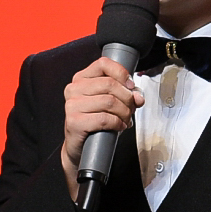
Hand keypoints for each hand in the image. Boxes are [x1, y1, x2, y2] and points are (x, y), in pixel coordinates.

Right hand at [61, 55, 144, 195]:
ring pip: (109, 101)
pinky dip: (117, 123)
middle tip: (131, 109)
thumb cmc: (95, 122)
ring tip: (125, 119)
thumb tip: (138, 96)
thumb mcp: (110, 103)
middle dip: (127, 98)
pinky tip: (119, 126)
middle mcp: (73, 89)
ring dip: (124, 112)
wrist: (80, 147)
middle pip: (110, 84)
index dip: (122, 73)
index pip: (103, 64)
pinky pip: (104, 119)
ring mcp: (72, 105)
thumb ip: (125, 95)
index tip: (131, 86)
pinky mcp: (74, 122)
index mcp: (81, 79)